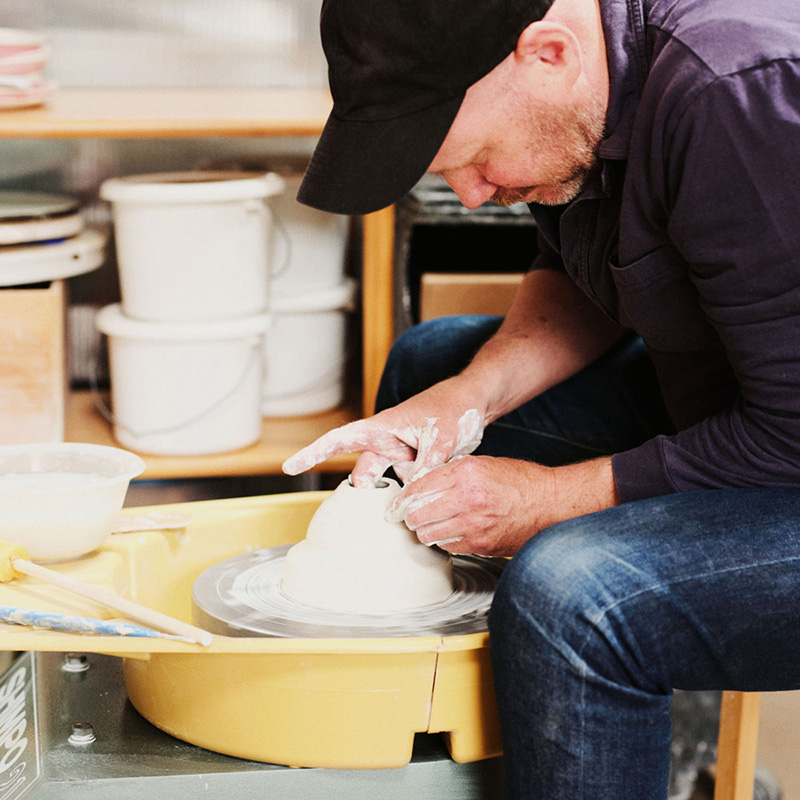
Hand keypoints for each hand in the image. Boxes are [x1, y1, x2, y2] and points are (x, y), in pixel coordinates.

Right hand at [282, 377, 486, 486]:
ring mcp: (399, 452)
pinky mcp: (414, 462)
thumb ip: (422, 471)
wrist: (475, 402)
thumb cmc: (453, 408)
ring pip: (387, 482)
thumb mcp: (439, 441)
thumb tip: (409, 500)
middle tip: (372, 513)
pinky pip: (406, 482)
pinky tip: (428, 495)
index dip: (313, 453)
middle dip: (366, 491)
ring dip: (396, 494)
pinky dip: (413, 492)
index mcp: (381, 427)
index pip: (339, 440)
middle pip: (364, 471)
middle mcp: (386, 441)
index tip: (290, 467)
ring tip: (411, 502)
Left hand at [385, 455, 618, 556]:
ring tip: (434, 523)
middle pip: (418, 515)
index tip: (396, 505)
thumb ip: (450, 474)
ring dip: (427, 530)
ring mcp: (474, 526)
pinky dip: (445, 540)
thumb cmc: (519, 481)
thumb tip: (421, 486)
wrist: (550, 504)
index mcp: (466, 474)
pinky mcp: (481, 546)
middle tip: (413, 514)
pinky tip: (453, 531)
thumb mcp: (482, 465)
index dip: (402, 499)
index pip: (419, 489)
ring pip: (429, 535)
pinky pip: (448, 546)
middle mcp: (467, 500)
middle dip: (412, 516)